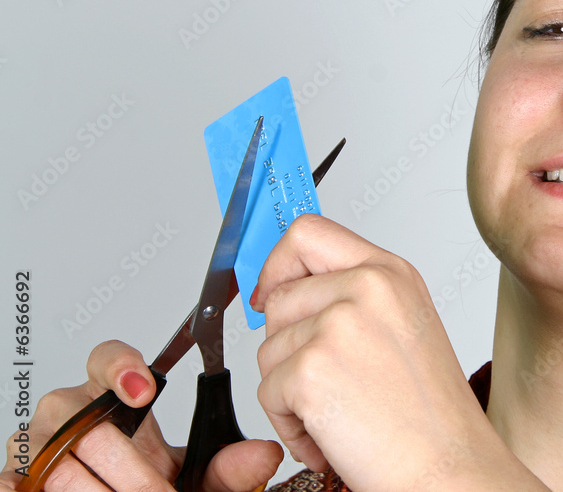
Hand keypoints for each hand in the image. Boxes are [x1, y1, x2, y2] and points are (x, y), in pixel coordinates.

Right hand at [0, 340, 281, 491]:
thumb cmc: (148, 484)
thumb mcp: (192, 476)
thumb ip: (227, 468)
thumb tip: (262, 456)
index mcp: (111, 396)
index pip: (103, 359)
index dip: (120, 368)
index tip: (145, 388)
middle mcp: (68, 413)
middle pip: (89, 428)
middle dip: (130, 471)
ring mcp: (35, 447)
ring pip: (58, 466)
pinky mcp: (14, 480)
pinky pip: (20, 486)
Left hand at [254, 214, 543, 489]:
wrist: (449, 469)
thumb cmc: (431, 415)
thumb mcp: (404, 326)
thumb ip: (352, 296)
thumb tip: (283, 290)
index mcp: (391, 271)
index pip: (308, 233)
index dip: (277, 263)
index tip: (270, 292)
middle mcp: (367, 287)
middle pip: (278, 297)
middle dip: (287, 347)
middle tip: (330, 382)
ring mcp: (338, 324)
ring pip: (268, 349)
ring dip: (290, 392)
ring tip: (342, 413)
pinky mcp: (311, 368)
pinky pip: (266, 392)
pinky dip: (290, 425)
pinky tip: (333, 435)